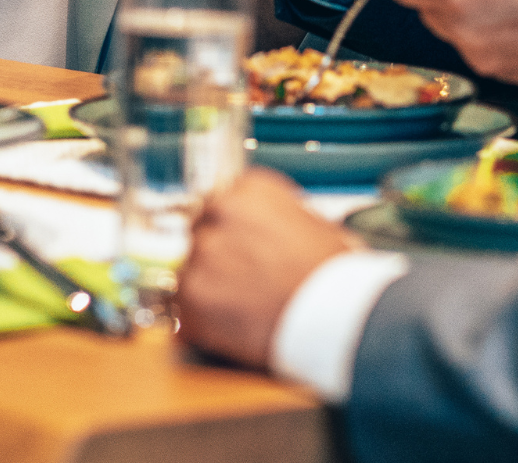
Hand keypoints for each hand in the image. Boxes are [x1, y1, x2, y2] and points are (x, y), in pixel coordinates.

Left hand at [178, 168, 354, 369]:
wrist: (334, 314)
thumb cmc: (333, 274)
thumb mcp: (312, 225)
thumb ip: (275, 221)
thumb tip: (263, 234)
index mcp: (249, 190)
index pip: (221, 204)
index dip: (232, 232)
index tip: (240, 248)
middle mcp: (219, 212)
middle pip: (201, 233)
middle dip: (217, 257)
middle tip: (242, 281)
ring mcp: (201, 254)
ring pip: (190, 270)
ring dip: (209, 288)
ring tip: (243, 308)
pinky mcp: (190, 295)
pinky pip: (183, 307)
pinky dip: (201, 320)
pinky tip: (232, 326)